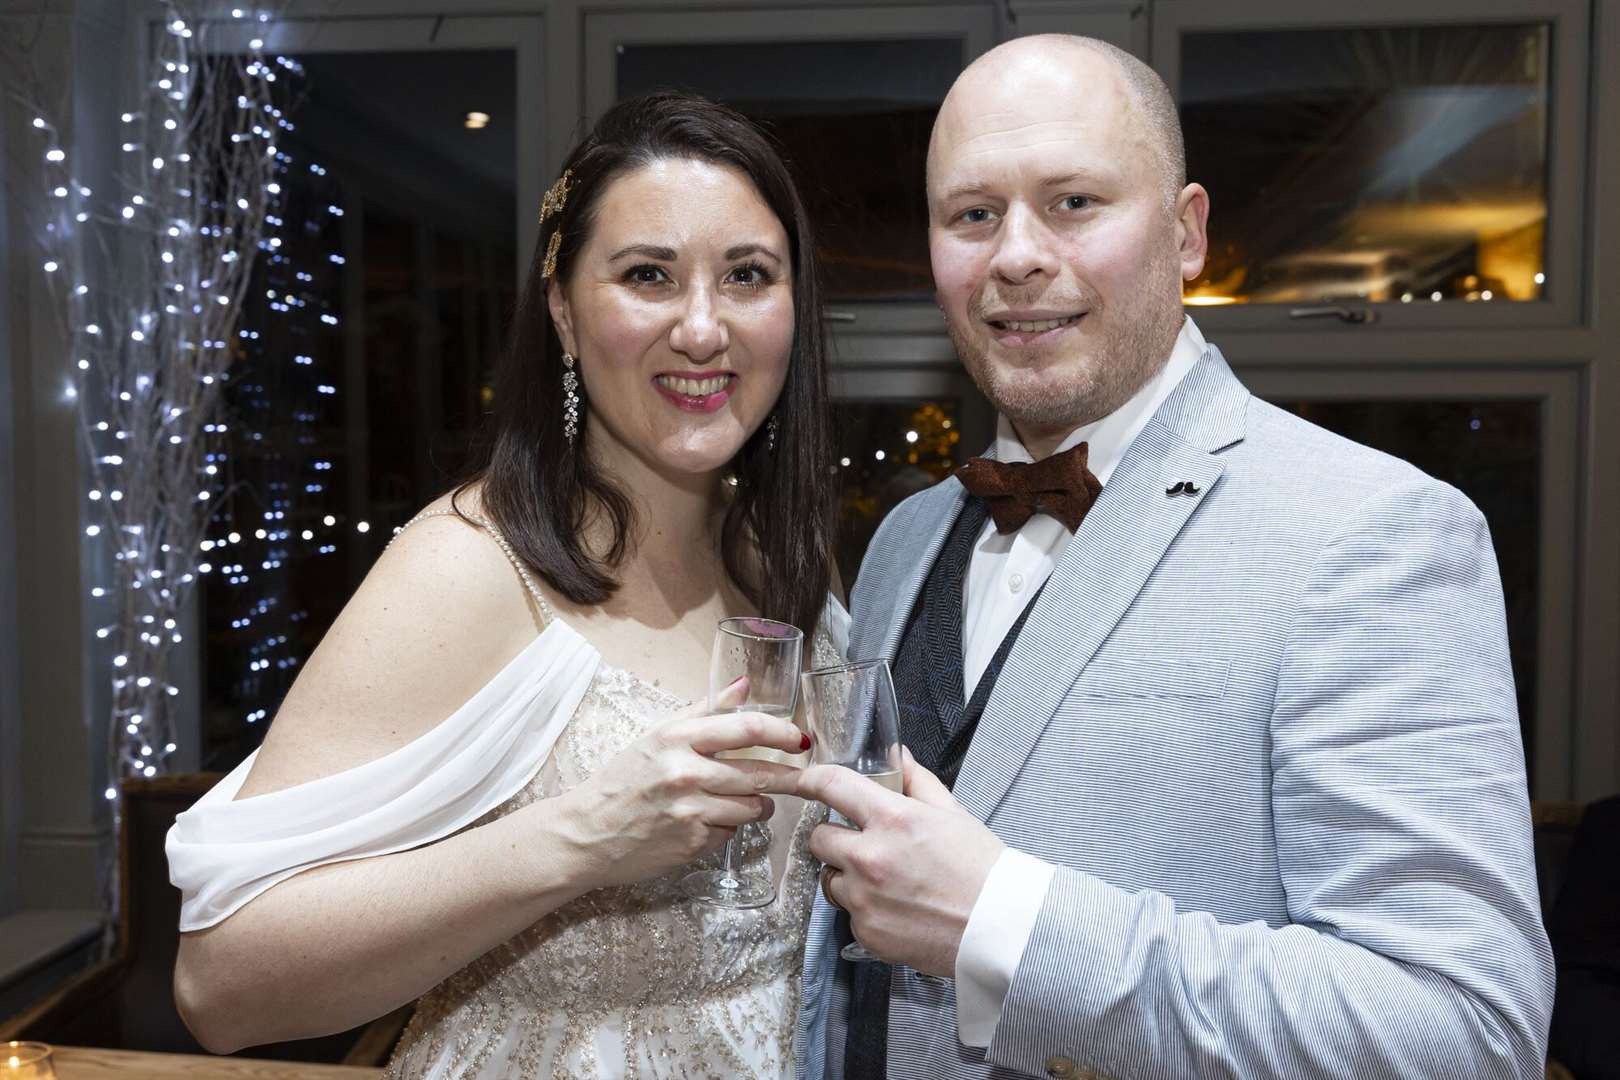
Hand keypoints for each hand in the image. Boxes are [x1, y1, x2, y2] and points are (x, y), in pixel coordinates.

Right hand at [549, 677, 809, 888]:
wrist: (586, 834)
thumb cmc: (623, 781)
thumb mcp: (658, 736)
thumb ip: (705, 711)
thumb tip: (745, 684)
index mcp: (677, 738)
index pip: (746, 728)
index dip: (782, 733)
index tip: (800, 738)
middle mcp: (686, 772)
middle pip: (759, 773)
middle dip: (789, 776)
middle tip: (802, 777)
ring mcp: (691, 811)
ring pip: (752, 807)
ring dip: (758, 805)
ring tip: (742, 800)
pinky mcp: (693, 843)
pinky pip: (731, 832)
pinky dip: (729, 827)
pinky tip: (709, 822)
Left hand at [799, 748, 1004, 975]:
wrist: (1001, 928)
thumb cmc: (983, 869)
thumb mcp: (952, 814)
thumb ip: (916, 781)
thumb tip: (897, 755)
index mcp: (892, 819)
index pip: (831, 785)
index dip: (811, 779)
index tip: (804, 781)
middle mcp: (870, 857)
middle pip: (818, 837)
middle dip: (835, 837)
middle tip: (863, 844)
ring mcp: (864, 898)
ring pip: (830, 879)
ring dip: (848, 877)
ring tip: (888, 882)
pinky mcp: (866, 932)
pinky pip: (849, 914)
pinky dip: (866, 910)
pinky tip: (898, 910)